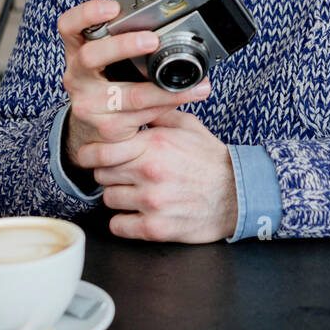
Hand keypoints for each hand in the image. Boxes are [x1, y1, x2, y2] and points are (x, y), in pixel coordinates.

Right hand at [57, 0, 210, 167]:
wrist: (89, 130)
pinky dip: (166, 105)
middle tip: (152, 40)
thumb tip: (168, 23)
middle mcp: (77, 77)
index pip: (69, 26)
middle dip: (123, 46)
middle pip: (91, 56)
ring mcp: (88, 104)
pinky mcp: (106, 127)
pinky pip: (142, 115)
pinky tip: (182, 98)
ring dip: (165, 89)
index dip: (87, 14)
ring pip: (130, 95)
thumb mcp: (104, 62)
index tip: (112, 8)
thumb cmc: (105, 85)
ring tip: (194, 85)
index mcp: (77, 52)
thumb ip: (121, 43)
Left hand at [73, 107, 237, 242]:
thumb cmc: (212, 160)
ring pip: (109, 199)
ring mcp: (151, 202)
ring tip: (138, 192)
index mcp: (154, 145)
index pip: (100, 150)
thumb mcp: (188, 126)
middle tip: (125, 173)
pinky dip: (124, 221)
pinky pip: (118, 225)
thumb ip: (156, 113)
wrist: (238, 194)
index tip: (91, 156)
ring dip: (119, 196)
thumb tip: (133, 101)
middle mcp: (149, 173)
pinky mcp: (155, 228)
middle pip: (102, 174)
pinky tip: (137, 213)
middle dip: (110, 172)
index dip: (91, 153)